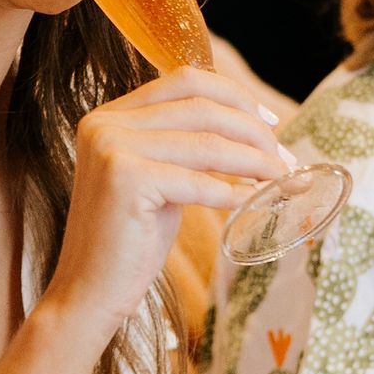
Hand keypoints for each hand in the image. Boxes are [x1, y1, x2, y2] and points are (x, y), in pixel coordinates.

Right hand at [48, 69, 294, 339]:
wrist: (88, 292)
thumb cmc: (130, 241)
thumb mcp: (160, 179)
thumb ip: (187, 148)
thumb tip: (257, 131)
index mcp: (111, 115)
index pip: (186, 81)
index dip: (236, 96)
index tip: (271, 124)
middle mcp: (106, 123)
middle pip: (202, 106)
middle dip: (253, 130)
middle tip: (284, 159)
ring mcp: (112, 148)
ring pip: (207, 142)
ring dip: (254, 160)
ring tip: (281, 179)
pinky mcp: (125, 180)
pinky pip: (199, 181)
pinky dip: (232, 191)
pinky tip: (251, 202)